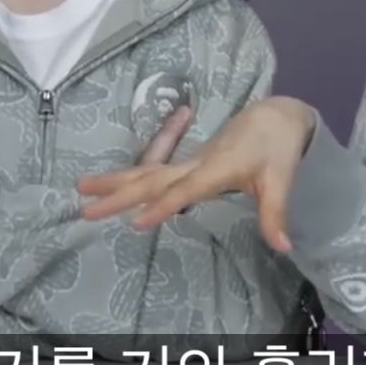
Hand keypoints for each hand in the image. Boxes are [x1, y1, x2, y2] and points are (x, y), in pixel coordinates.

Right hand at [77, 97, 313, 251]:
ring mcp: (190, 161)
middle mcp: (197, 163)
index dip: (162, 206)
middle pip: (152, 179)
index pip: (185, 190)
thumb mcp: (282, 181)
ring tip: (82, 189)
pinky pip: (153, 170)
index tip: (136, 223)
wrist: (274, 117)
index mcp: (218, 168)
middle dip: (119, 195)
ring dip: (115, 181)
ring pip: (146, 171)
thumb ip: (275, 214)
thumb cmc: (278, 149)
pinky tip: (112, 187)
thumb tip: (283, 247)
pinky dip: (130, 178)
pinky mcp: (188, 162)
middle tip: (87, 210)